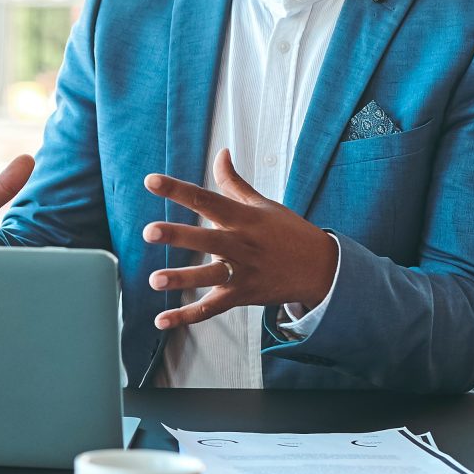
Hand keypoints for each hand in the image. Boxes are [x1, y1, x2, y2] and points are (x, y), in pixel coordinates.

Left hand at [141, 149, 337, 330]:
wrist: (323, 269)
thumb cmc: (289, 232)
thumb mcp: (263, 205)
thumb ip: (234, 182)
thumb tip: (221, 153)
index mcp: (243, 218)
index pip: (206, 199)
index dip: (178, 190)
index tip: (151, 181)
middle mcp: (241, 244)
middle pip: (206, 238)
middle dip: (177, 235)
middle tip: (149, 232)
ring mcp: (242, 272)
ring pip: (209, 276)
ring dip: (182, 278)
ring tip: (155, 280)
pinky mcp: (242, 296)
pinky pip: (212, 308)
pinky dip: (187, 316)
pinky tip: (162, 320)